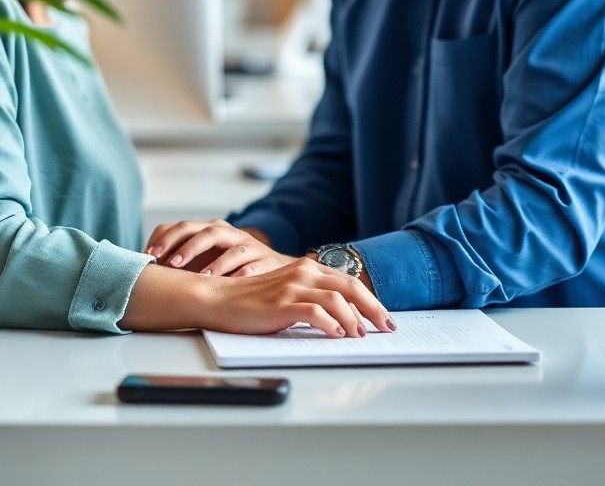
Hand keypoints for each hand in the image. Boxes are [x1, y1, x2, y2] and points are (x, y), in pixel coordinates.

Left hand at [145, 219, 291, 275]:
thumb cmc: (228, 265)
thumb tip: (141, 271)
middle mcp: (228, 233)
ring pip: (232, 248)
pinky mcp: (264, 261)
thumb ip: (178, 259)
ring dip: (216, 262)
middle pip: (206, 233)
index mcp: (208, 230)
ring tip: (201, 277)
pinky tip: (232, 283)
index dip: (165, 240)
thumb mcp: (203, 258)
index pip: (183, 228)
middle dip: (187, 247)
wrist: (273, 268)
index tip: (148, 256)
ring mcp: (248, 245)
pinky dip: (243, 274)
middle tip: (170, 263)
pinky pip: (253, 266)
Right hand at [202, 258, 394, 337]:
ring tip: (362, 336)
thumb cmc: (250, 301)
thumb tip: (341, 320)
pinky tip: (338, 334)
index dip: (370, 299)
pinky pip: (314, 312)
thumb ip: (310, 299)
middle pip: (350, 287)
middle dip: (373, 308)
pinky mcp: (281, 303)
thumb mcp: (286, 295)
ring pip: (336, 299)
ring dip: (354, 319)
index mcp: (306, 269)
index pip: (348, 281)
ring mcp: (292, 286)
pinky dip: (330, 323)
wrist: (217, 298)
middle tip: (387, 327)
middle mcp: (303, 272)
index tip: (384, 317)